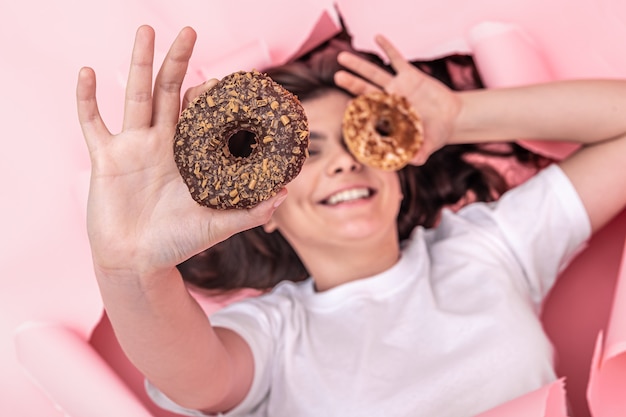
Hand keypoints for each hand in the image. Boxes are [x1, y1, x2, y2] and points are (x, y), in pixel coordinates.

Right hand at [77, 26, 285, 277]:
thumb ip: (249, 212)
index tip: (225, 76)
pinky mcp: (105, 159)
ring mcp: (131, 148)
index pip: (199, 114)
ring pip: (134, 96)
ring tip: (145, 30)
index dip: (210, 94)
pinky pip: (93, 123)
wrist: (137, 263)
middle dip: (178, 61)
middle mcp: (160, 144)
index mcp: (187, 155)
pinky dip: (87, 99)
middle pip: (169, 92)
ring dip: (138, 62)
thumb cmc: (176, 245)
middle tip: (189, 30)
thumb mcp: (217, 226)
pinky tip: (87, 72)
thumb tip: (283, 194)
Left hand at [334, 35, 461, 164]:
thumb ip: (420, 152)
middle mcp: (389, 101)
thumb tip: (415, 161)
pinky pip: (397, 59)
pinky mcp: (410, 76)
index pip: (370, 113)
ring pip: (374, 74)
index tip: (348, 105)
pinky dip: (388, 48)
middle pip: (366, 90)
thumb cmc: (435, 134)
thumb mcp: (428, 144)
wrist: (450, 118)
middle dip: (351, 83)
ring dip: (359, 65)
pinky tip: (377, 37)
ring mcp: (397, 87)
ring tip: (342, 57)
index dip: (359, 109)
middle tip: (337, 76)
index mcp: (389, 118)